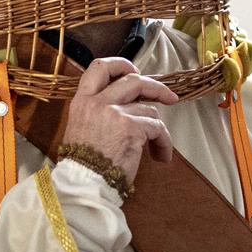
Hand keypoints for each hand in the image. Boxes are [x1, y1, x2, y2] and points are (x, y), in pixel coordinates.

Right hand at [59, 57, 176, 183]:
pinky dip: (163, 142)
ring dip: (157, 129)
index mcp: (82, 101)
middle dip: (156, 87)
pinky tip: (161, 156)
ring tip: (156, 147)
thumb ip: (100, 110)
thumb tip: (130, 102)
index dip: (121, 64)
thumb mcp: (82, 128)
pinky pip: (157, 128)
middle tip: (169, 97)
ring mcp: (114, 113)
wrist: (83, 187)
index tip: (135, 71)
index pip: (99, 67)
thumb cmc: (85, 165)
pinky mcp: (131, 127)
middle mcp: (97, 102)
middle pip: (134, 80)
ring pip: (149, 109)